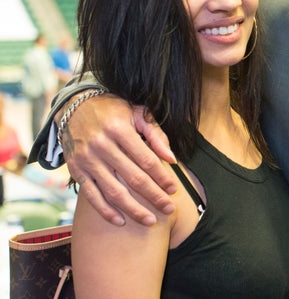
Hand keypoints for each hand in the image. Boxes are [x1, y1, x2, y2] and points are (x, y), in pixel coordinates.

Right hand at [63, 94, 177, 225]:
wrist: (74, 106)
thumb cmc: (113, 110)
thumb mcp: (137, 113)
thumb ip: (156, 134)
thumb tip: (171, 159)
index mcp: (119, 130)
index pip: (146, 160)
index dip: (162, 177)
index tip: (174, 189)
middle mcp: (102, 146)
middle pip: (133, 178)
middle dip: (154, 196)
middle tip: (169, 208)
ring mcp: (87, 160)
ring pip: (113, 191)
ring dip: (133, 209)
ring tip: (150, 220)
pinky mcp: (76, 170)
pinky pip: (92, 195)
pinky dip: (105, 211)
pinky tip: (121, 221)